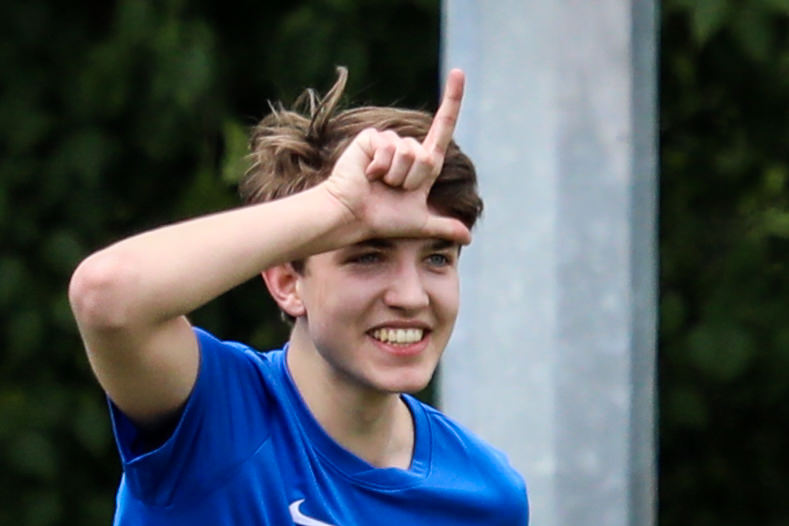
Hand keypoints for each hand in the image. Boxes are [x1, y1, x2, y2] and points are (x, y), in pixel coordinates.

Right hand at [323, 69, 470, 244]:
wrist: (354, 217)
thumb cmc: (381, 220)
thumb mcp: (420, 224)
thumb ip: (444, 226)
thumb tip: (468, 239)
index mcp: (421, 164)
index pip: (442, 129)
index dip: (452, 101)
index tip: (459, 72)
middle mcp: (406, 149)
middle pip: (427, 157)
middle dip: (413, 179)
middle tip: (392, 189)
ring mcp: (388, 141)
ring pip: (410, 153)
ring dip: (397, 176)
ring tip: (379, 183)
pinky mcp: (372, 137)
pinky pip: (391, 148)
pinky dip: (381, 167)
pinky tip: (368, 174)